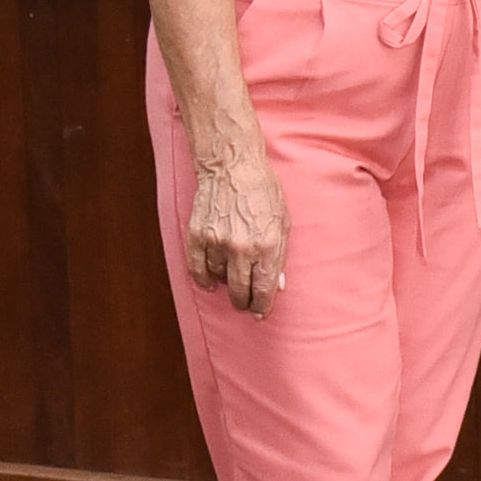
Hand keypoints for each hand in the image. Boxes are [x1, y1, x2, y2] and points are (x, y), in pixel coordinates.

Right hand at [186, 145, 289, 317]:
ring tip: (230, 283)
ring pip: (219, 279)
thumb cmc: (263, 191)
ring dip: (225, 285)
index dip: (261, 305)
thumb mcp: (283, 222)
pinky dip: (203, 278)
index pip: (263, 289)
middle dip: (243, 302)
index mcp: (268, 245)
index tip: (260, 313)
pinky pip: (197, 267)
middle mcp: (242, 248)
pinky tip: (209, 282)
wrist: (232, 167)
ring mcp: (217, 242)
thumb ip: (280, 255)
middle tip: (245, 304)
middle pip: (239, 290)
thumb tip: (277, 284)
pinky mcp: (197, 235)